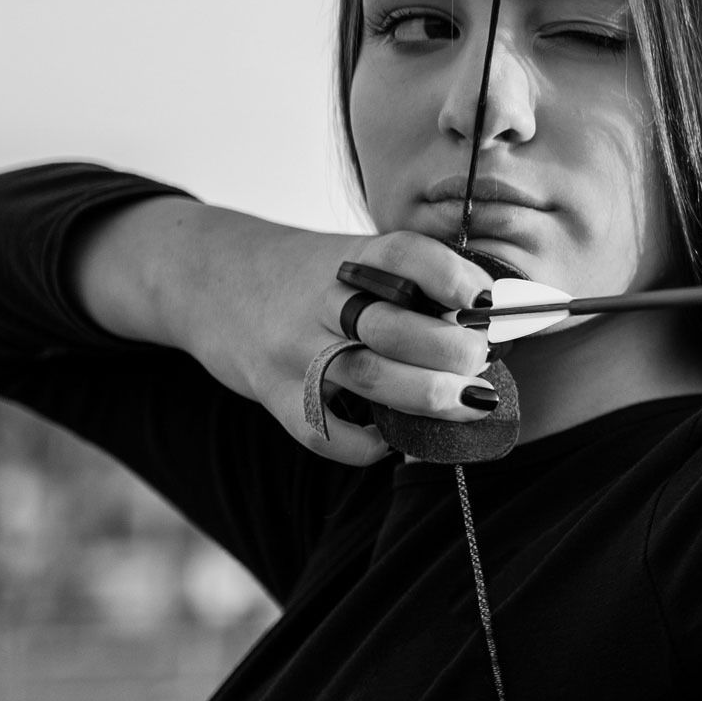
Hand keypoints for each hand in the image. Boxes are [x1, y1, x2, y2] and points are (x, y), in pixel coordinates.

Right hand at [73, 201, 504, 464]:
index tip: (485, 300)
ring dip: (428, 396)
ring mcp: (295, 348)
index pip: (405, 256)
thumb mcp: (353, 257)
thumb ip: (409, 282)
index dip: (451, 277)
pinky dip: (367, 444)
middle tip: (481, 361)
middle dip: (452, 350)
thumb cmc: (305, 276)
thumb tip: (494, 320)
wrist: (207, 278)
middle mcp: (322, 300)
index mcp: (351, 257)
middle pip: (394, 326)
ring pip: (368, 378)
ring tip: (468, 401)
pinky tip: (394, 438)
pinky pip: (323, 432)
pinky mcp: (273, 393)